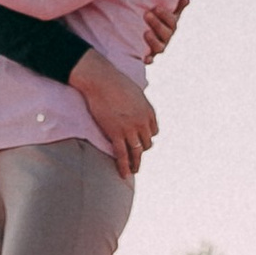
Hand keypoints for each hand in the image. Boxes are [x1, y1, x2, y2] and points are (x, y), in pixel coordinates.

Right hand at [70, 52, 157, 180]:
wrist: (101, 81)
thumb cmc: (115, 82)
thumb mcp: (135, 93)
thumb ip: (138, 105)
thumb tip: (135, 110)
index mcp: (149, 112)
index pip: (153, 131)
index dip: (147, 137)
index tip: (141, 141)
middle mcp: (143, 122)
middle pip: (147, 143)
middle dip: (142, 151)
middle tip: (136, 158)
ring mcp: (130, 129)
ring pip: (136, 152)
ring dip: (136, 163)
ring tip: (134, 171)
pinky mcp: (116, 133)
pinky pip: (122, 155)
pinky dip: (124, 166)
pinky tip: (124, 174)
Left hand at [141, 0, 188, 64]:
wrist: (140, 32)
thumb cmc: (155, 19)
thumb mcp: (165, 12)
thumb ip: (176, 6)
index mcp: (171, 26)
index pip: (172, 21)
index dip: (165, 15)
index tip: (156, 8)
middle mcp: (166, 38)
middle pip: (166, 33)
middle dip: (156, 24)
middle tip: (147, 14)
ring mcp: (159, 47)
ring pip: (159, 47)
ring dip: (153, 40)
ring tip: (146, 32)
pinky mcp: (149, 56)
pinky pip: (150, 60)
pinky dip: (148, 59)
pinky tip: (145, 58)